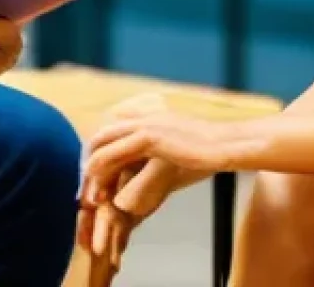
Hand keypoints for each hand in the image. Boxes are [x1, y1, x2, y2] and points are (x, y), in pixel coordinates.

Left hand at [85, 111, 256, 183]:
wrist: (229, 144)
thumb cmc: (210, 151)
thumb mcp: (180, 147)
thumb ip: (161, 153)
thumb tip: (152, 166)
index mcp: (148, 119)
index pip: (112, 133)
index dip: (98, 154)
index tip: (93, 178)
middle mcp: (143, 118)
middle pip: (102, 137)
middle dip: (88, 162)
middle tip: (84, 188)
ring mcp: (146, 126)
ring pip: (105, 144)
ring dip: (92, 170)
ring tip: (88, 194)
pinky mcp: (152, 138)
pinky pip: (117, 153)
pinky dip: (104, 170)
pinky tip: (101, 188)